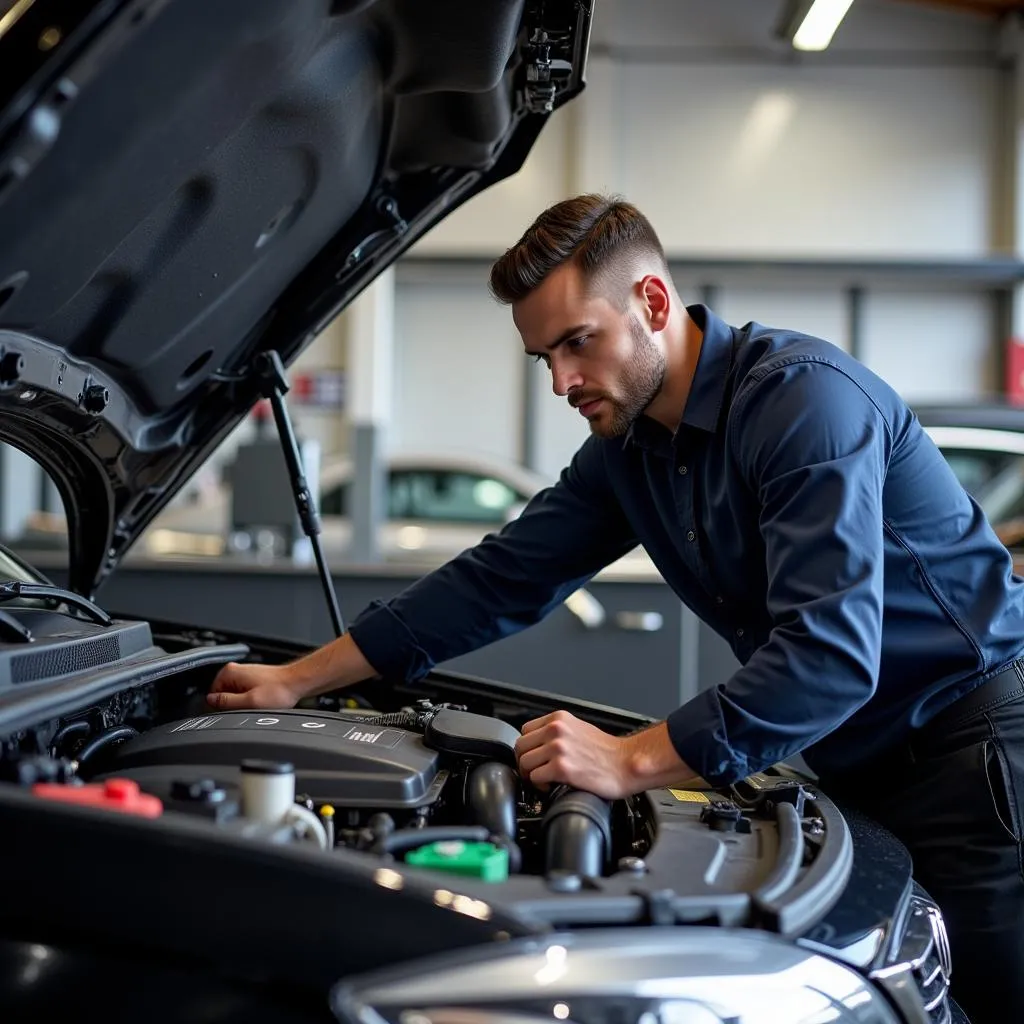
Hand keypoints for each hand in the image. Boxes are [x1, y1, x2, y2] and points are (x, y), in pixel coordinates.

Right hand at [206, 662, 303, 710]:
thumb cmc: (279, 691)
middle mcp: (235, 671)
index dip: (222, 707)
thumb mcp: (249, 702)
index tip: (236, 710)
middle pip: (223, 696)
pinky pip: (244, 694)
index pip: (211, 696)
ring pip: (235, 696)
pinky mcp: (253, 679)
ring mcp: (244, 674)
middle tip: (250, 707)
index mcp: (229, 672)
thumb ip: (226, 702)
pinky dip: (251, 700)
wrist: (298, 683)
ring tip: (259, 703)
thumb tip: (209, 702)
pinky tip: (262, 701)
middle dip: (234, 705)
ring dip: (244, 703)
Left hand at [514, 710, 634, 799]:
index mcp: (559, 719)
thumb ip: (557, 732)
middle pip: (520, 747)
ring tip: (545, 780)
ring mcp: (558, 748)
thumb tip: (539, 744)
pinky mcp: (562, 768)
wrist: (626, 764)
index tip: (533, 757)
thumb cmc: (608, 752)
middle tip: (534, 772)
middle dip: (525, 762)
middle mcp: (556, 730)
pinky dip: (540, 785)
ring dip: (531, 775)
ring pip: (524, 763)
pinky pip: (535, 777)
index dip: (528, 747)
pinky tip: (552, 786)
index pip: (525, 730)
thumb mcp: (578, 729)